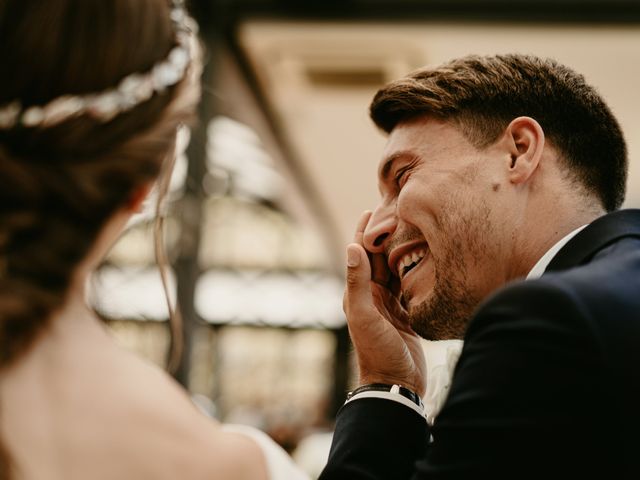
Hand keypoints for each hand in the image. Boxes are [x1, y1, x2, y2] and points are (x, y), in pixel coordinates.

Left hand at [343, 211, 426, 396]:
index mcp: (359, 294)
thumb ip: (358, 283)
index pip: (361, 255)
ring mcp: (389, 305)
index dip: (366, 233)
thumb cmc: (377, 352)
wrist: (395, 384)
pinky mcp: (405, 314)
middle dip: (386, 236)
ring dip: (401, 251)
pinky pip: (409, 286)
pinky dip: (415, 271)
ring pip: (395, 270)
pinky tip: (425, 258)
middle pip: (379, 259)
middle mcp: (372, 296)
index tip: (373, 209)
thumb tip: (351, 247)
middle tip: (397, 212)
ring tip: (413, 228)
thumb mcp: (365, 316)